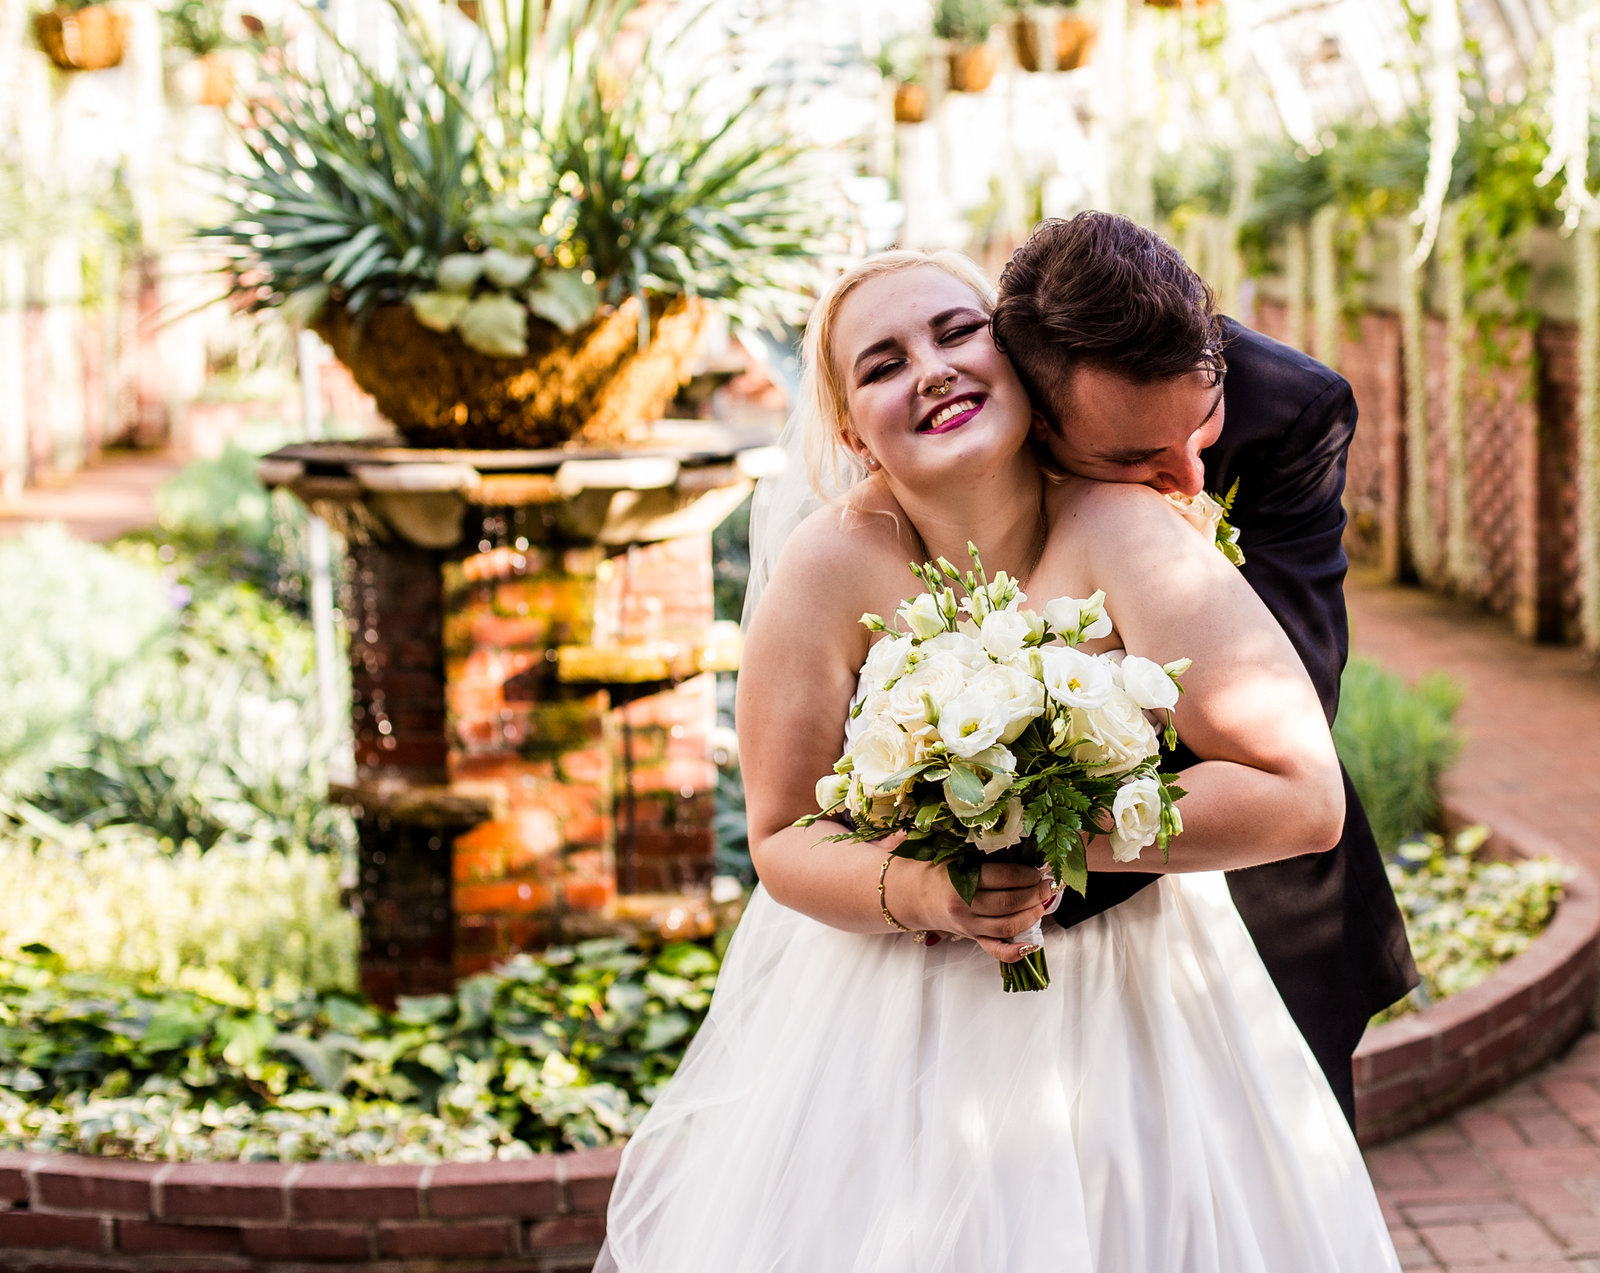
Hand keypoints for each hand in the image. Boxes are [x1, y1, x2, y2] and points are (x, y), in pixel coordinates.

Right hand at [890, 857, 1057, 962]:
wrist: (916, 896)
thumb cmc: (940, 870)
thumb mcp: (957, 855)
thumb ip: (984, 854)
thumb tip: (1024, 850)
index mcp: (959, 881)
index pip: (1003, 877)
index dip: (1027, 874)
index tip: (1039, 870)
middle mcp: (964, 907)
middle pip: (1009, 903)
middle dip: (1035, 893)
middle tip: (1047, 884)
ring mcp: (969, 927)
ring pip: (1008, 927)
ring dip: (1032, 915)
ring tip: (1042, 903)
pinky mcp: (973, 939)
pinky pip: (996, 950)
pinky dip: (1016, 951)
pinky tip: (1032, 944)